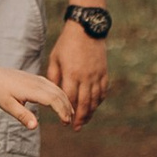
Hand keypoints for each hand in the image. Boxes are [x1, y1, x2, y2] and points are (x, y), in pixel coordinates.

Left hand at [0, 64, 75, 131]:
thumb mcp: (7, 106)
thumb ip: (22, 115)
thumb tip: (34, 127)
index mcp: (30, 89)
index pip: (53, 99)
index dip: (62, 111)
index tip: (66, 122)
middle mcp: (37, 82)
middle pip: (59, 94)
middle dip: (67, 108)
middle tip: (69, 123)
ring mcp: (38, 79)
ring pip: (58, 90)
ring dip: (66, 102)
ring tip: (70, 116)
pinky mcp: (37, 79)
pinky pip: (54, 86)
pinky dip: (61, 96)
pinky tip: (63, 104)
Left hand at [45, 12, 110, 128]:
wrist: (86, 28)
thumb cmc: (67, 43)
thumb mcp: (55, 58)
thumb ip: (54, 76)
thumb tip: (52, 92)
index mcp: (71, 74)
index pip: (70, 99)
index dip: (67, 112)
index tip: (64, 122)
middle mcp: (85, 77)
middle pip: (84, 103)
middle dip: (80, 118)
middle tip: (76, 128)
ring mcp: (96, 75)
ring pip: (95, 99)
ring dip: (90, 112)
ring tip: (85, 121)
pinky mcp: (104, 71)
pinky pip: (103, 90)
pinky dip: (99, 100)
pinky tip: (94, 106)